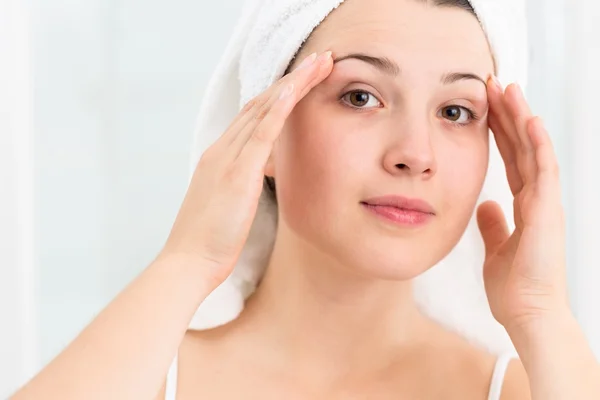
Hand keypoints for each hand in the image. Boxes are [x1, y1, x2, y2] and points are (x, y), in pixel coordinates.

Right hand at [158, 51, 333, 288]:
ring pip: (264, 109)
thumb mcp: (227, 206)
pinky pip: (261, 132)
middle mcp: (221, 150)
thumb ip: (242, 184)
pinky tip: (297, 88)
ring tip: (321, 64)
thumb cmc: (208, 241)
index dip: (279, 95)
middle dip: (291, 80)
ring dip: (294, 83)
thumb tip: (262, 176)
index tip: (302, 81)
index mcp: (219, 158)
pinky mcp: (237, 173)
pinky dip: (280, 107)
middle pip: (260, 104)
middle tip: (319, 60)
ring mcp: (227, 158)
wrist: (188, 262)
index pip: (252, 116)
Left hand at [476, 77, 569, 333]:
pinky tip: (529, 120)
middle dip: (508, 114)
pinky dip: (538, 145)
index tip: (487, 105)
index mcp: (525, 205)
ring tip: (508, 88)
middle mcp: (538, 198)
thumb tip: (486, 204)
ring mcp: (546, 203)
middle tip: (494, 84)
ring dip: (521, 118)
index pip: (512, 158)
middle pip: (522, 147)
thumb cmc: (515, 287)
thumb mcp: (496, 248)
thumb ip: (494, 224)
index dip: (500, 131)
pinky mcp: (548, 212)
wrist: (529, 315)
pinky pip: (544, 171)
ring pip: (535, 150)